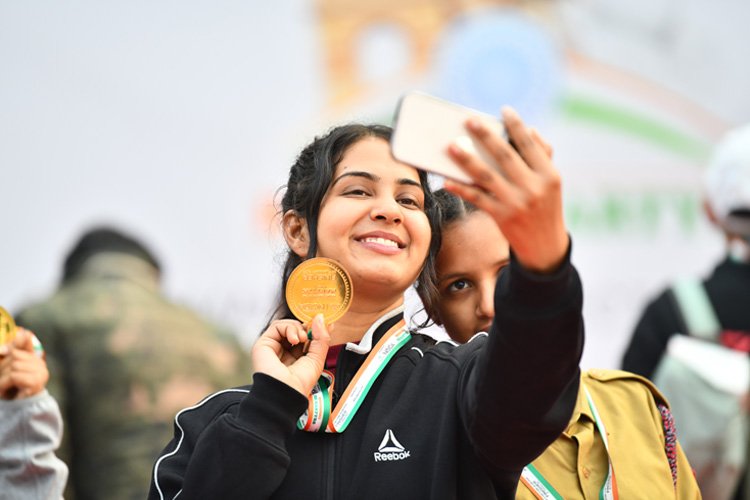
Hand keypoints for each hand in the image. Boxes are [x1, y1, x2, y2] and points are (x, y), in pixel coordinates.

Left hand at [0, 327, 48, 399]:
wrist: (15, 411)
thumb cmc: (8, 388)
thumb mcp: (6, 367)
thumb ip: (12, 350)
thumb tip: (23, 331)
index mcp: (33, 357)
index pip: (25, 339)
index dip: (13, 341)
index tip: (8, 346)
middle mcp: (40, 362)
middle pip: (15, 355)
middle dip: (2, 367)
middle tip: (1, 379)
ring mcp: (41, 372)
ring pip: (14, 365)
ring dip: (2, 377)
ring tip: (2, 387)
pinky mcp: (37, 382)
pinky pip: (15, 376)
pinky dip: (5, 383)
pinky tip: (5, 390)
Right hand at [251, 314, 330, 395]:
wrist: (285, 392)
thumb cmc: (300, 383)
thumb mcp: (317, 358)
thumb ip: (321, 338)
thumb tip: (320, 318)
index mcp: (297, 358)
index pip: (306, 336)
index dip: (314, 329)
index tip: (324, 324)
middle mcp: (285, 352)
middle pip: (296, 329)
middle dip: (307, 327)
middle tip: (312, 333)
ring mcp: (274, 347)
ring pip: (286, 325)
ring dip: (297, 328)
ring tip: (302, 338)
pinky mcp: (264, 343)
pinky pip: (277, 326)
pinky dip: (288, 328)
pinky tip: (294, 339)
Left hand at [445, 107, 568, 272]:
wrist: (545, 246)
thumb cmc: (545, 205)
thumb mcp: (551, 182)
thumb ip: (543, 155)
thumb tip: (529, 130)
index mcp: (549, 175)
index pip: (530, 145)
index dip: (516, 126)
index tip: (504, 110)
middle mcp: (534, 188)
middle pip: (504, 157)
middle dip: (485, 137)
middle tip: (468, 121)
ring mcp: (516, 203)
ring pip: (486, 176)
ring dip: (467, 160)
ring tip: (452, 146)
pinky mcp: (501, 217)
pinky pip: (477, 198)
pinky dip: (461, 188)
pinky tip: (447, 180)